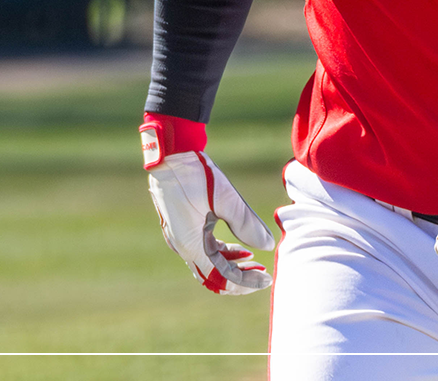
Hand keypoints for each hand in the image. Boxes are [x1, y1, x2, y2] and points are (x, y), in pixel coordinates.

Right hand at [142, 113, 276, 294]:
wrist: (169, 155)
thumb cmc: (195, 174)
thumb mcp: (225, 198)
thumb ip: (246, 224)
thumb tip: (268, 245)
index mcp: (190, 243)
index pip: (221, 276)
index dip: (245, 282)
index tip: (266, 279)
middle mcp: (182, 246)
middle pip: (213, 276)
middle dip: (239, 280)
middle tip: (263, 277)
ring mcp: (180, 237)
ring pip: (208, 264)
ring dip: (231, 266)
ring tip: (254, 263)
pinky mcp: (182, 227)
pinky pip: (203, 249)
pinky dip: (222, 253)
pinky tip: (240, 249)